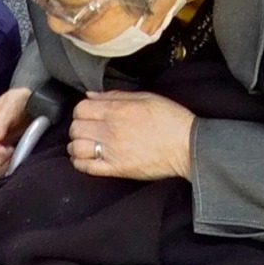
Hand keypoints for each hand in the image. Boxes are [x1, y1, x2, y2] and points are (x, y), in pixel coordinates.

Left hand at [67, 92, 194, 180]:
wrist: (187, 146)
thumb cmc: (171, 120)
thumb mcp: (146, 98)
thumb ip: (116, 96)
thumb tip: (91, 95)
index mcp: (118, 111)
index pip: (81, 109)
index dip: (81, 111)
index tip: (87, 114)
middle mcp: (111, 131)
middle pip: (76, 128)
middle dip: (78, 127)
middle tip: (87, 129)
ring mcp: (112, 151)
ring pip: (76, 148)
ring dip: (76, 145)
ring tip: (84, 144)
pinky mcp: (116, 169)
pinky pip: (87, 168)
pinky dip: (80, 163)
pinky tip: (85, 158)